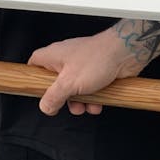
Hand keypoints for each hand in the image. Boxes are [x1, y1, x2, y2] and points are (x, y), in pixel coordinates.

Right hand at [28, 26, 142, 116]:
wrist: (127, 53)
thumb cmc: (98, 58)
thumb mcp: (69, 83)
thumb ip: (53, 97)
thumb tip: (45, 107)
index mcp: (55, 55)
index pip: (35, 64)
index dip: (33, 78)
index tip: (35, 92)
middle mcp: (68, 59)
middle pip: (56, 83)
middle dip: (63, 99)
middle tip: (68, 104)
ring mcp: (83, 66)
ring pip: (74, 89)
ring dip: (80, 102)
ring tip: (87, 106)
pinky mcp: (97, 72)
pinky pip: (90, 90)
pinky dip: (93, 98)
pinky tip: (98, 103)